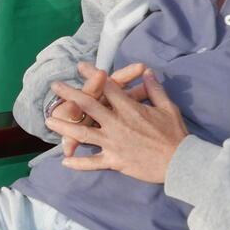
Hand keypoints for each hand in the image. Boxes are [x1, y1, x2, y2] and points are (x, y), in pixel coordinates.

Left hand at [47, 66, 187, 183]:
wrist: (180, 163)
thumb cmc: (175, 134)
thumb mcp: (168, 107)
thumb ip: (155, 89)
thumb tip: (148, 72)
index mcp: (129, 109)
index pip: (107, 87)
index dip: (92, 74)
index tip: (80, 66)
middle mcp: (117, 124)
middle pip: (88, 106)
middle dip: (70, 94)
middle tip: (55, 86)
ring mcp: (113, 143)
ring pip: (83, 134)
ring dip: (65, 126)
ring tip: (49, 120)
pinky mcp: (114, 161)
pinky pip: (93, 162)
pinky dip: (78, 162)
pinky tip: (64, 160)